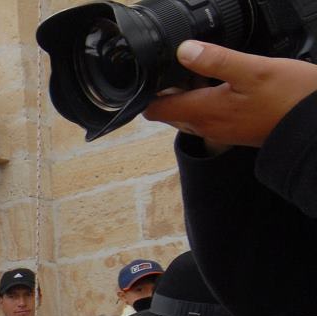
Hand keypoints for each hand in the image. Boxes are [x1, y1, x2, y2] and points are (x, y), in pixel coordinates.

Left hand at [143, 42, 316, 148]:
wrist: (313, 125)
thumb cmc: (290, 98)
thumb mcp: (253, 70)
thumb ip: (216, 60)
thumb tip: (183, 50)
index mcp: (204, 112)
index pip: (157, 110)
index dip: (150, 92)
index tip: (155, 74)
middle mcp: (207, 127)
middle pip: (170, 112)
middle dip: (169, 93)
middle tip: (183, 69)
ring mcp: (221, 131)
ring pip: (189, 114)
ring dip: (189, 97)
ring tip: (203, 74)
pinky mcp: (234, 130)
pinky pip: (209, 117)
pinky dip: (207, 102)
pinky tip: (223, 85)